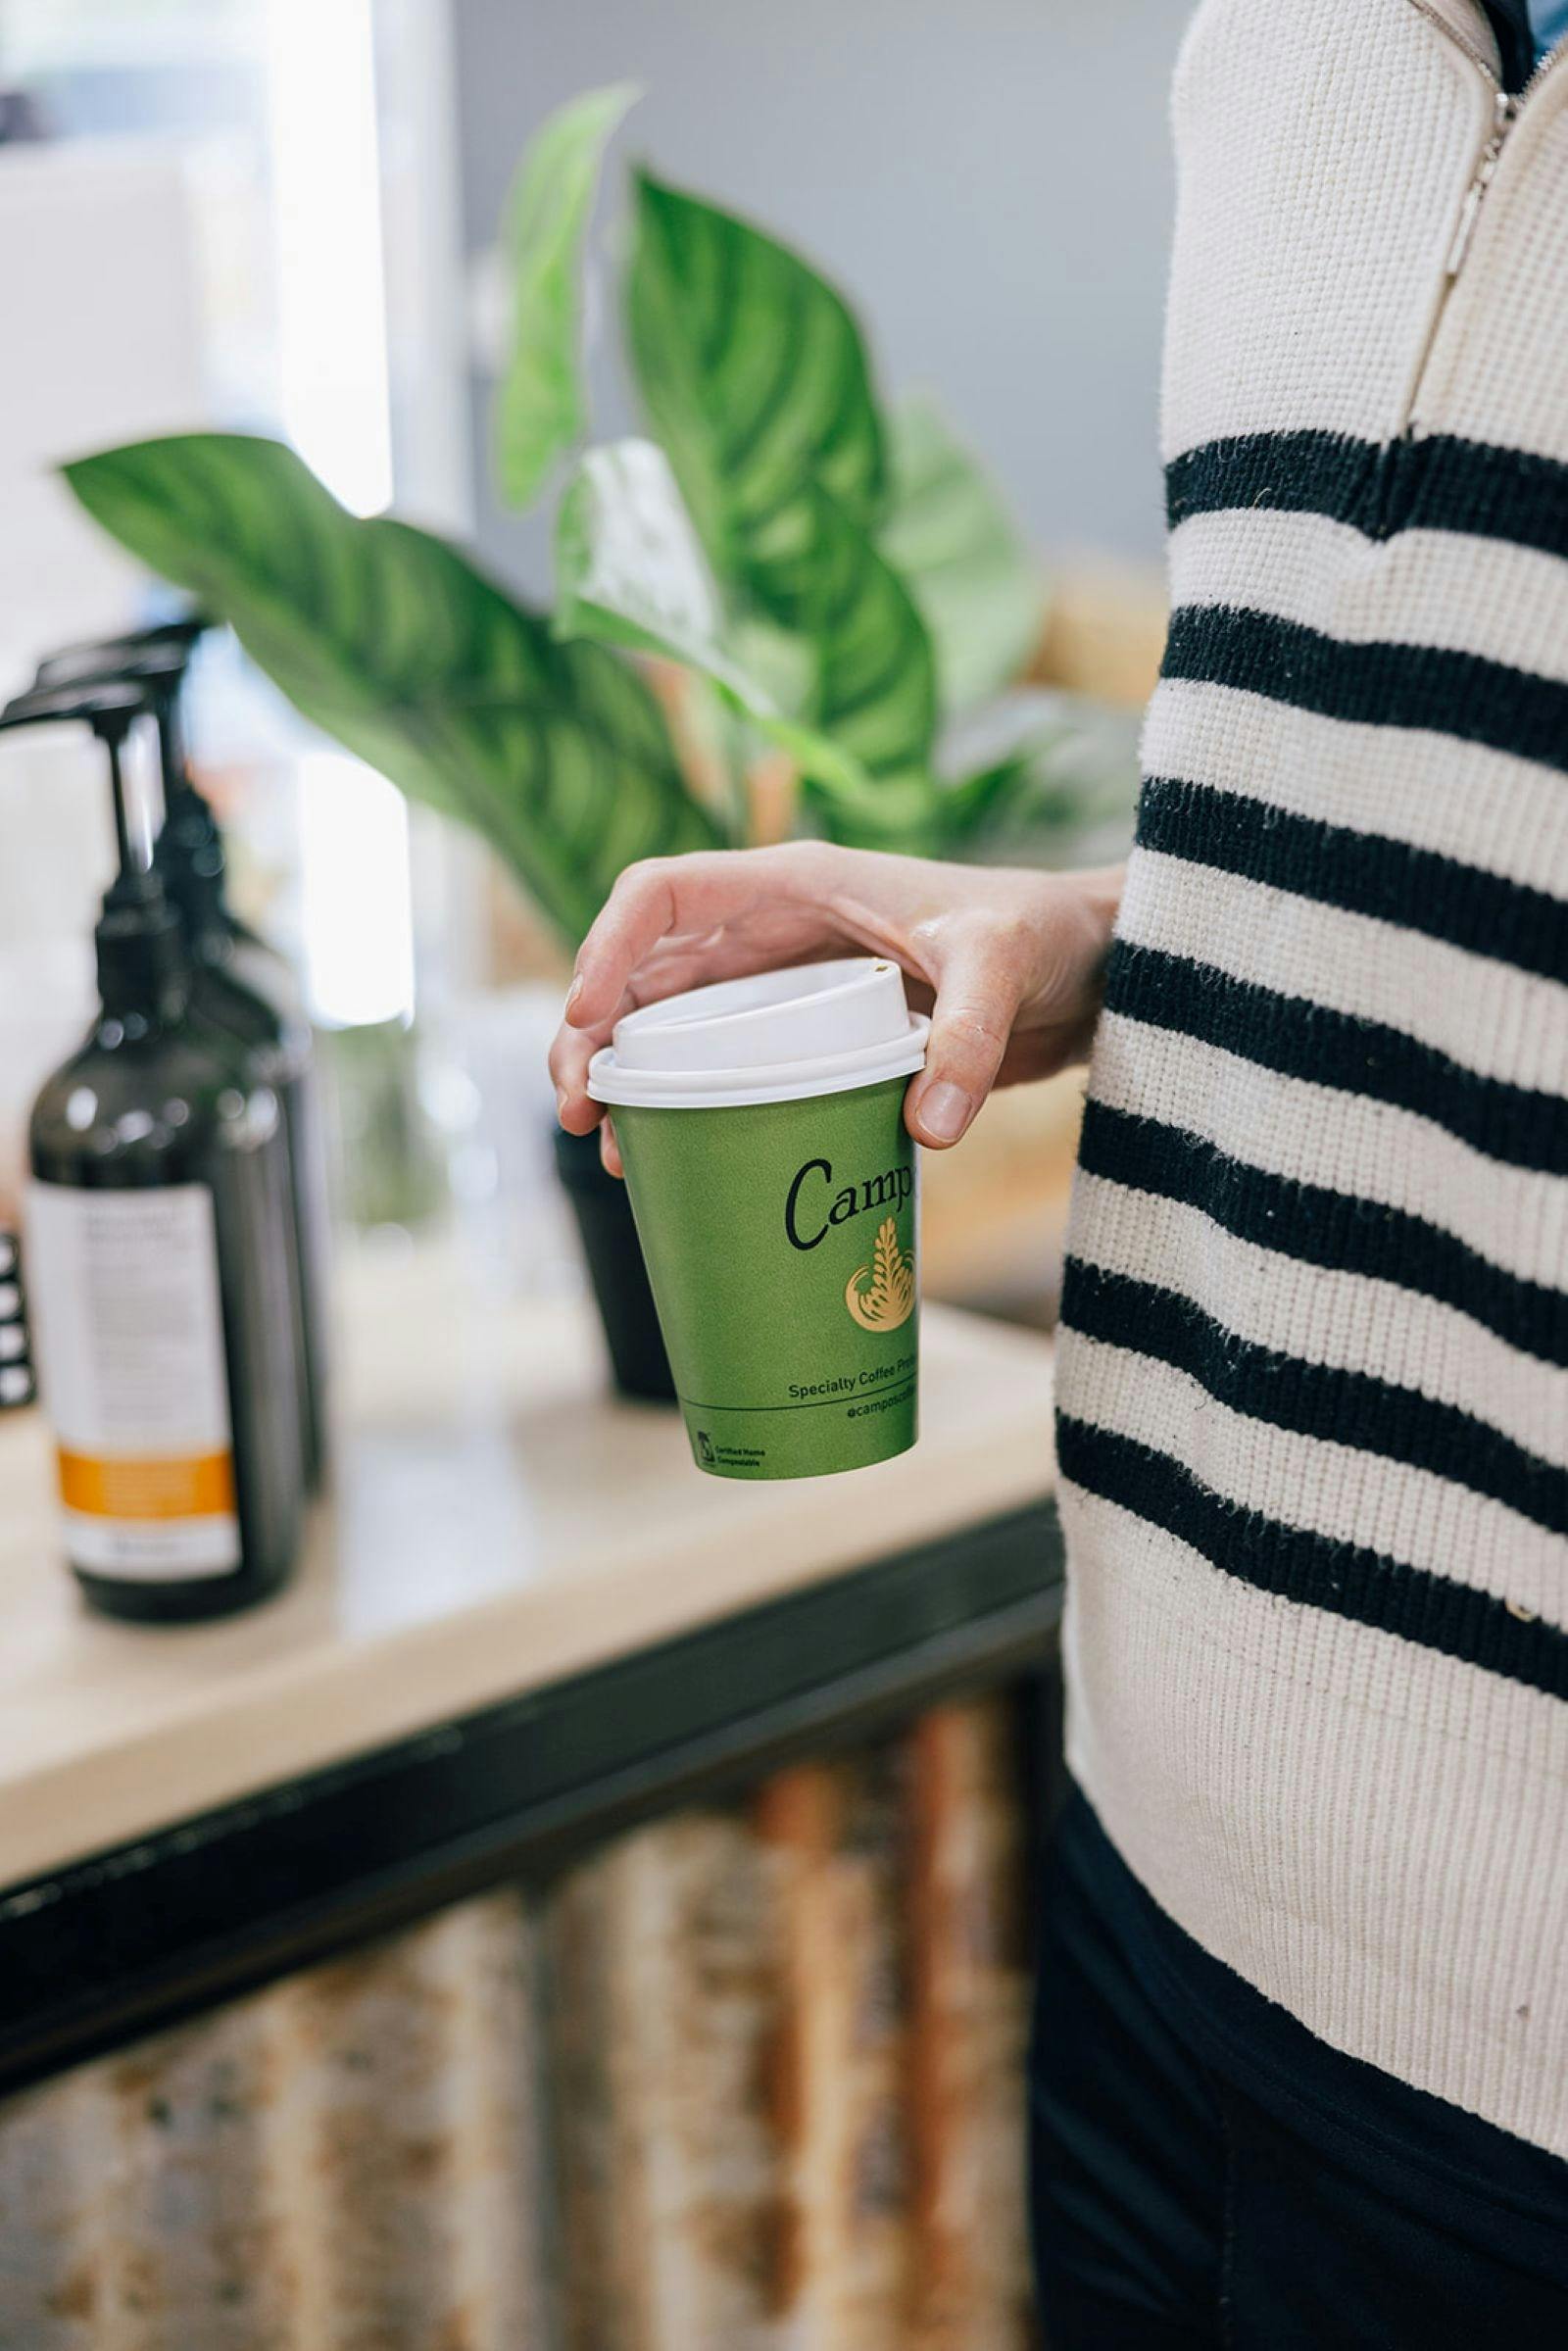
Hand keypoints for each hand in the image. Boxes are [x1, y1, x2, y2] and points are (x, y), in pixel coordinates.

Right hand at [549, 843, 1123, 1171]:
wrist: (1093, 969)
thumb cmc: (1045, 933)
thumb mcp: (1002, 968)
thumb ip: (967, 1037)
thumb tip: (925, 1129)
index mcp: (796, 885)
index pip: (665, 893)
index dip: (607, 947)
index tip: (584, 1018)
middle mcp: (777, 934)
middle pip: (648, 976)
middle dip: (594, 1036)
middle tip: (581, 1113)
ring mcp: (791, 992)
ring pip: (677, 1031)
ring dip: (631, 1083)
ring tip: (611, 1151)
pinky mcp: (817, 1044)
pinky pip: (731, 1072)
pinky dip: (693, 1112)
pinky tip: (678, 1163)